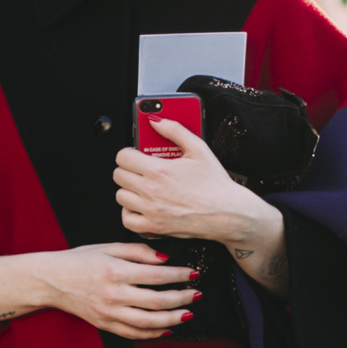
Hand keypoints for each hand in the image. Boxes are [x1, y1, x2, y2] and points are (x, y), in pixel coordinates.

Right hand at [40, 241, 197, 339]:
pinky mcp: (105, 324)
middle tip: (196, 294)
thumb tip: (165, 258)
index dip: (180, 276)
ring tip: (188, 314)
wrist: (52, 280)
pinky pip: (134, 333)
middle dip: (182, 298)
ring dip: (173, 319)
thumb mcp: (108, 247)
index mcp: (116, 272)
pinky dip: (153, 333)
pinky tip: (167, 328)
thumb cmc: (80, 261)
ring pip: (149, 322)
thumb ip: (138, 251)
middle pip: (158, 301)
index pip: (158, 275)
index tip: (193, 274)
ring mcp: (109, 313)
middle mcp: (114, 295)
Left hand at [114, 125, 261, 245]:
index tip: (135, 155)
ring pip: (120, 196)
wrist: (228, 213)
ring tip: (141, 186)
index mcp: (159, 170)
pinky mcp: (154, 227)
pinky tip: (139, 206)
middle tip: (139, 169)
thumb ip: (175, 130)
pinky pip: (127, 219)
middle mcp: (151, 191)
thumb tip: (155, 120)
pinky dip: (129, 212)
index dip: (128, 153)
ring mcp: (151, 210)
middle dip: (128, 169)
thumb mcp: (199, 148)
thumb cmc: (216, 184)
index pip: (122, 157)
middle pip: (118, 175)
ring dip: (128, 189)